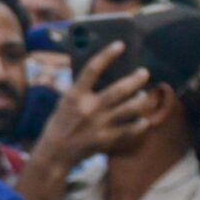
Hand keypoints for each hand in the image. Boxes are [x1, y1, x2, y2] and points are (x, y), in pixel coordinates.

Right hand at [33, 41, 151, 163]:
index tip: (120, 45)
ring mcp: (98, 125)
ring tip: (144, 95)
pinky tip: (144, 120)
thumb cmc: (60, 124)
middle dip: (136, 79)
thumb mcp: (64, 102)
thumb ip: (81, 90)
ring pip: (129, 109)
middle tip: (144, 73)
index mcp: (75, 96)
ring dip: (141, 100)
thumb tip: (102, 74)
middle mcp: (88, 108)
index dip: (107, 55)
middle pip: (119, 89)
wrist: (54, 153)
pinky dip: (139, 125)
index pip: (93, 69)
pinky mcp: (105, 140)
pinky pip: (129, 130)